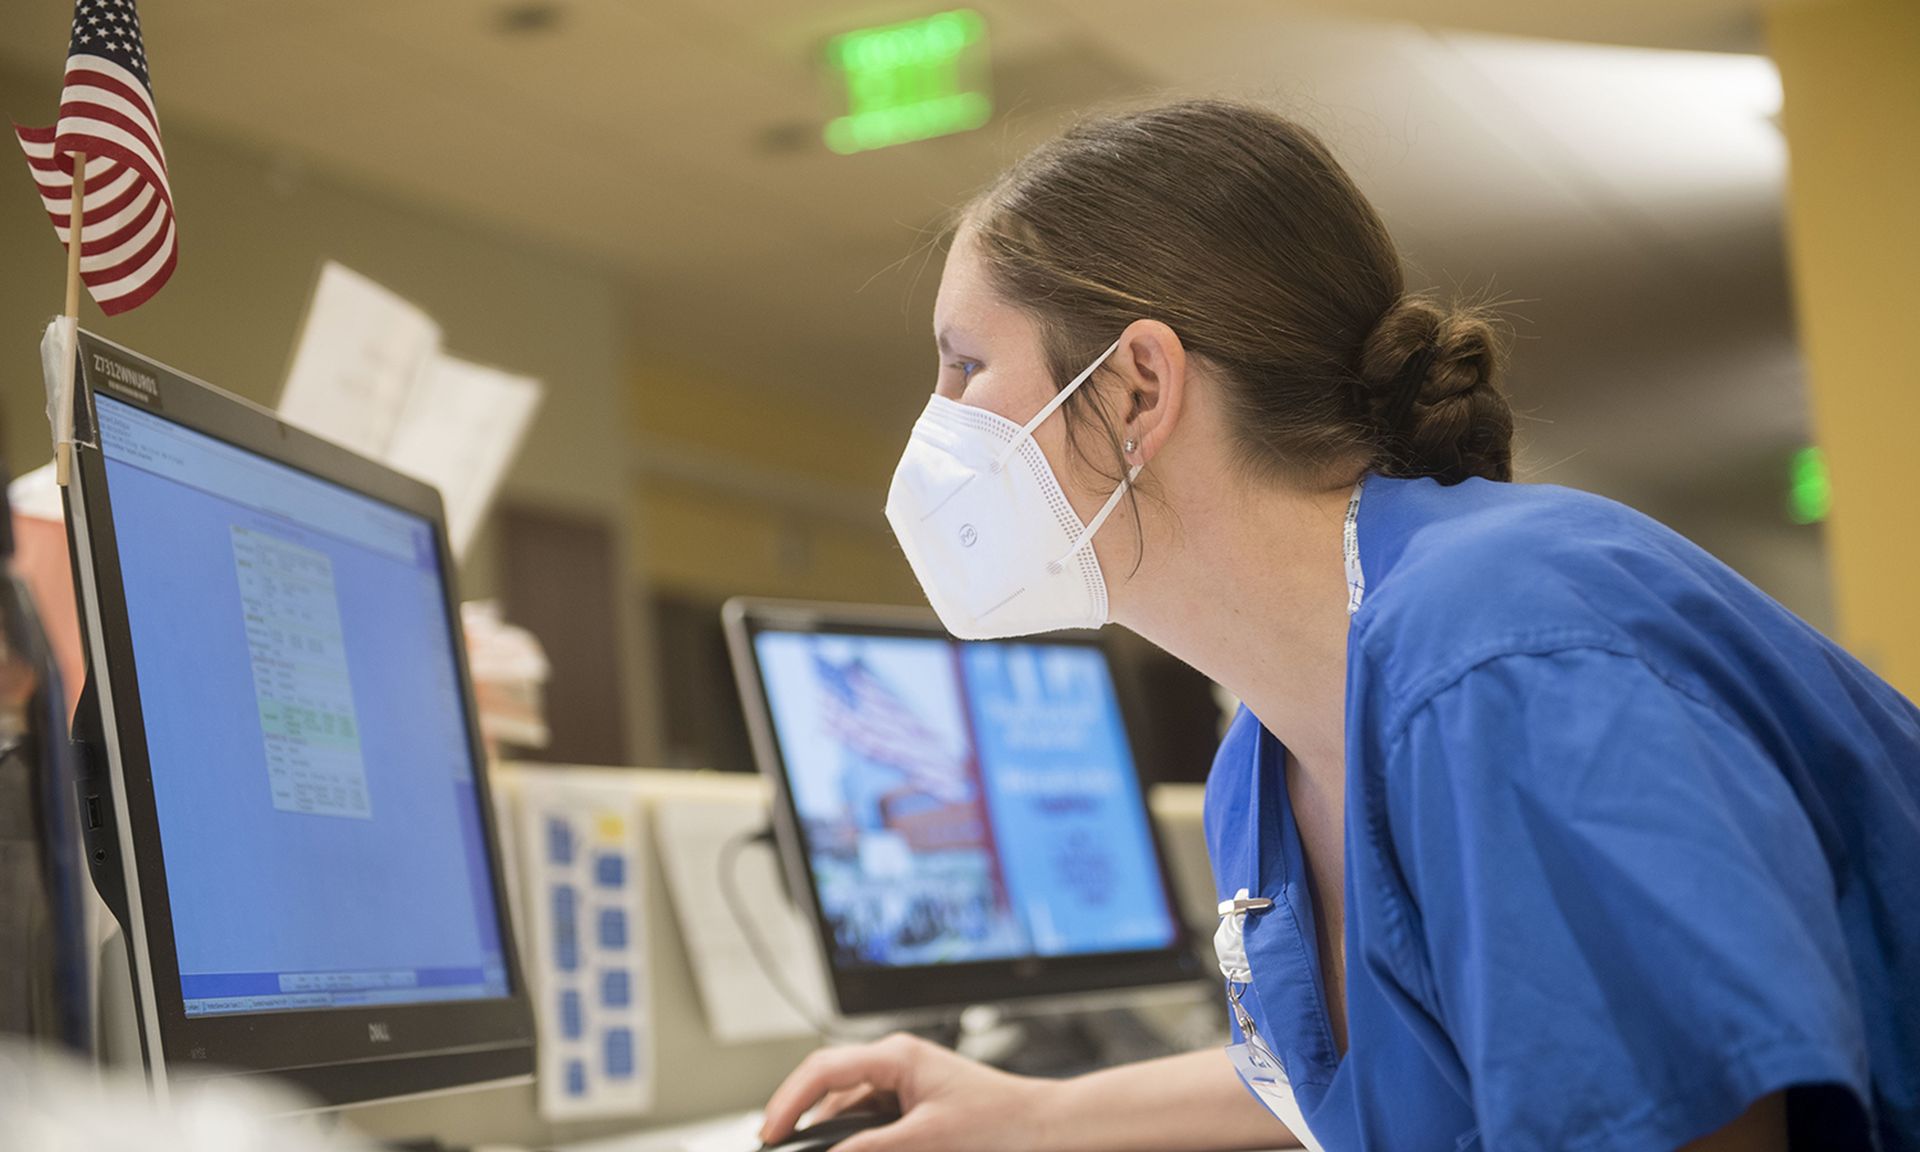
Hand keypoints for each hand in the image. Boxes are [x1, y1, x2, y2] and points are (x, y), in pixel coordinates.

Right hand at [759, 1033, 1052, 1151]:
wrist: (1044, 1127)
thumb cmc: (999, 1122)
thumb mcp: (927, 1138)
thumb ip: (872, 1147)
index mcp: (897, 1055)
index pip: (823, 1069)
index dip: (788, 1101)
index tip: (769, 1132)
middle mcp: (897, 1061)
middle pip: (828, 1084)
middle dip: (800, 1115)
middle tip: (777, 1145)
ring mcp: (905, 1081)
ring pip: (847, 1103)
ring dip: (827, 1130)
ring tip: (805, 1147)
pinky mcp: (914, 1102)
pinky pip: (869, 1116)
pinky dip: (853, 1136)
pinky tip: (844, 1149)